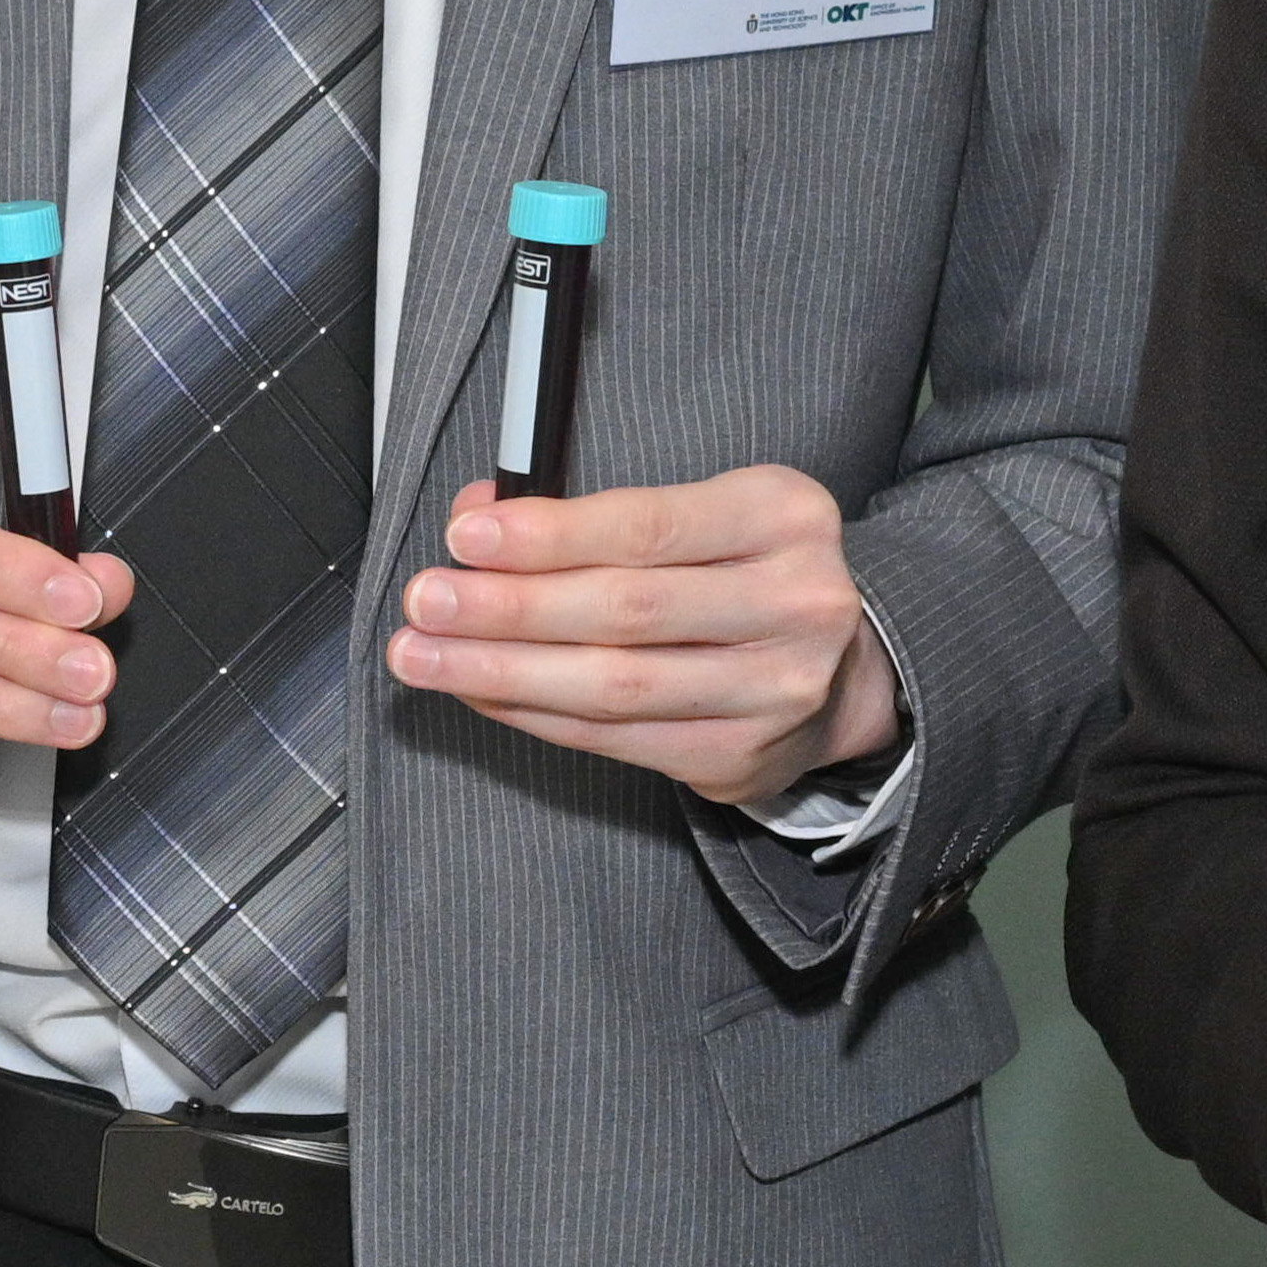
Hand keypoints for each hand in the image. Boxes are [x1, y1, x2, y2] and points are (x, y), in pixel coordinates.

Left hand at [390, 467, 899, 803]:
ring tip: (424, 656)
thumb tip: (478, 519)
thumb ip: (595, 513)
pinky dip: (534, 714)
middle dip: (509, 608)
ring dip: (501, 671)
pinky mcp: (740, 756)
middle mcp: (795, 603)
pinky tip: (481, 691)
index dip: (549, 535)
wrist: (842, 669)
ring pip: (614, 686)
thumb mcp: (702, 510)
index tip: (465, 536)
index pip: (648, 527)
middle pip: (626, 610)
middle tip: (427, 601)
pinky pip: (613, 738)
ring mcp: (775, 690)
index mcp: (783, 517)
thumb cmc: (744, 571)